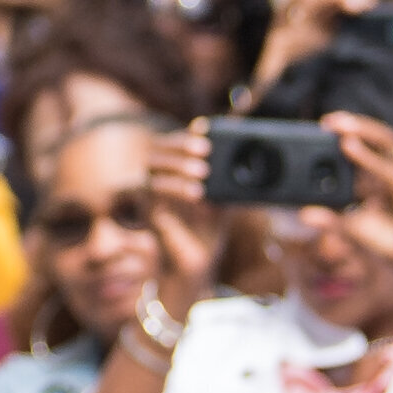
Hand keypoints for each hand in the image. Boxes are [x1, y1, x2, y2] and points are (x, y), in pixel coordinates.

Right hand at [141, 124, 227, 316]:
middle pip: (158, 147)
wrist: (197, 264)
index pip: (176, 142)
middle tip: (204, 148)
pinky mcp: (147, 210)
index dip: (188, 132)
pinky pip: (152, 189)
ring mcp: (150, 193)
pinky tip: (196, 193)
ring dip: (177, 163)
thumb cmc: (209, 231)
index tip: (206, 128)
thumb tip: (244, 159)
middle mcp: (159, 178)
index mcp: (175, 171)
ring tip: (203, 171)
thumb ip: (227, 180)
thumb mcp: (223, 200)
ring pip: (152, 164)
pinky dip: (175, 187)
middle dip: (180, 143)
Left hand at [321, 109, 392, 308]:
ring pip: (388, 141)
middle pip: (378, 135)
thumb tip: (304, 214)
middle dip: (355, 123)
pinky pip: (391, 167)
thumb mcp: (353, 228)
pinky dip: (370, 157)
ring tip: (341, 127)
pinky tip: (350, 147)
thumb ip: (331, 220)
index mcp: (382, 172)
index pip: (367, 141)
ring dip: (364, 130)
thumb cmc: (387, 240)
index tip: (321, 125)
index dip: (348, 129)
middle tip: (328, 121)